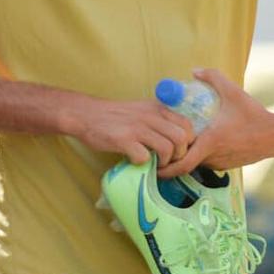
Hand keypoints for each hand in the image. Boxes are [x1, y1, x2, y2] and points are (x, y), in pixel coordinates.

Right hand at [68, 96, 195, 167]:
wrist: (86, 114)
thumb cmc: (115, 116)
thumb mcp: (142, 110)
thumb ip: (159, 120)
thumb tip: (176, 140)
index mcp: (158, 109)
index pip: (187, 125)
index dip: (186, 143)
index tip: (177, 151)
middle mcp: (151, 116)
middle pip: (182, 138)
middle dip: (179, 155)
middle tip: (168, 162)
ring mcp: (137, 128)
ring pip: (167, 149)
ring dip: (164, 162)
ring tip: (155, 165)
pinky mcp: (124, 140)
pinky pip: (144, 157)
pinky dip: (142, 163)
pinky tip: (135, 161)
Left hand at [158, 68, 273, 178]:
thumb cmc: (254, 114)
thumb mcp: (233, 91)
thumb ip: (213, 77)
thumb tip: (193, 71)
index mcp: (211, 142)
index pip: (182, 164)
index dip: (165, 167)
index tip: (153, 162)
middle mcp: (213, 157)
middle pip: (185, 164)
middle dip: (172, 158)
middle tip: (159, 149)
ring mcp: (220, 164)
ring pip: (196, 163)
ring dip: (186, 156)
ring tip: (175, 144)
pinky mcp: (227, 166)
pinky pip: (207, 162)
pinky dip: (199, 156)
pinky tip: (198, 143)